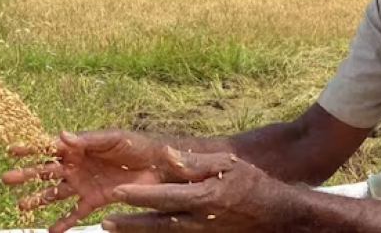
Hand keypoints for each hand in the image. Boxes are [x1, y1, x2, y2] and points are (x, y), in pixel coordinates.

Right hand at [1, 129, 170, 232]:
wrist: (158, 164)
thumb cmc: (136, 145)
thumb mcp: (112, 138)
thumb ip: (87, 139)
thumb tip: (61, 134)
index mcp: (80, 147)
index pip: (51, 147)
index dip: (31, 148)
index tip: (11, 150)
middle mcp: (78, 165)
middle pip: (47, 171)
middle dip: (27, 175)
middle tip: (7, 179)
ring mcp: (84, 183)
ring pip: (55, 193)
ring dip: (39, 199)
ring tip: (21, 206)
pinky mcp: (95, 199)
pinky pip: (75, 213)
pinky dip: (63, 222)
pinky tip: (51, 230)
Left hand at [101, 147, 292, 232]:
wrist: (276, 212)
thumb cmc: (253, 183)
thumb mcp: (226, 164)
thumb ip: (194, 162)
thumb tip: (166, 154)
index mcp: (203, 198)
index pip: (164, 197)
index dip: (139, 195)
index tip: (117, 191)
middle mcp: (199, 219)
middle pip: (157, 222)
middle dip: (130, 222)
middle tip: (104, 220)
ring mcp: (201, 231)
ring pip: (162, 232)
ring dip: (137, 231)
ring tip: (112, 227)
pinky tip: (141, 231)